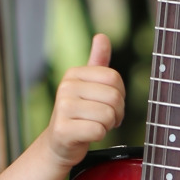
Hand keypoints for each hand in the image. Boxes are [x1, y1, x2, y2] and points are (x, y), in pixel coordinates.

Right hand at [46, 34, 124, 169]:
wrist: (60, 143)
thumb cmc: (80, 113)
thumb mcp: (88, 85)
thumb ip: (97, 62)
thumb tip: (102, 36)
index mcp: (73, 73)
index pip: (114, 78)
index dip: (120, 95)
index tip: (110, 104)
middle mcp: (65, 87)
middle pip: (114, 97)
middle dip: (117, 113)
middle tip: (106, 119)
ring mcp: (62, 108)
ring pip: (108, 115)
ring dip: (107, 126)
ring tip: (95, 126)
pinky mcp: (63, 129)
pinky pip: (98, 131)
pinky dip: (99, 136)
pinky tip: (88, 135)